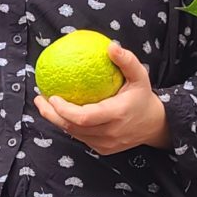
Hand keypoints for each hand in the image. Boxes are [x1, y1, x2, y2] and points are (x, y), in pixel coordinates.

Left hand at [35, 42, 172, 155]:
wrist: (155, 125)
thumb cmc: (143, 97)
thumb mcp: (140, 76)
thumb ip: (127, 61)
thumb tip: (111, 46)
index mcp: (116, 115)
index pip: (83, 117)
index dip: (63, 110)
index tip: (52, 96)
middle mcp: (109, 133)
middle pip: (72, 128)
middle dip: (51, 115)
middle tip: (40, 99)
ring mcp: (105, 144)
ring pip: (74, 134)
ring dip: (56, 120)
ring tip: (45, 104)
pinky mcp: (103, 149)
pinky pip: (81, 137)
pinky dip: (69, 126)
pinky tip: (59, 113)